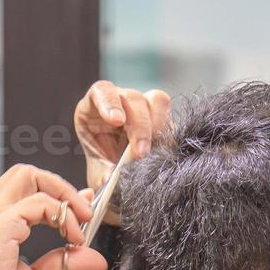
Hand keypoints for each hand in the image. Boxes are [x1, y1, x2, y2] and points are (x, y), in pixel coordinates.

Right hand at [0, 164, 108, 269]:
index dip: (59, 195)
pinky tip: (71, 239)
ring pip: (29, 176)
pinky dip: (61, 215)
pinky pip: (38, 202)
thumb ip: (63, 264)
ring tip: (80, 222)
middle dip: (61, 186)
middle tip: (83, 214)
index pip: (26, 190)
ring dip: (63, 194)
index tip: (83, 211)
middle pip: (26, 174)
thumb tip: (94, 258)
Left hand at [75, 81, 170, 219]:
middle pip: (134, 98)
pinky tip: (167, 153)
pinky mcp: (165, 118)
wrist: (122, 175)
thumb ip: (101, 174)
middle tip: (140, 153)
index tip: (116, 121)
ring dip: (159, 126)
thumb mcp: (97, 171)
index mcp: (96, 105)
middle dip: (140, 126)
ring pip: (157, 101)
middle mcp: (122, 101)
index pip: (102, 91)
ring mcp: (146, 106)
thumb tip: (110, 179)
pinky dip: (171, 136)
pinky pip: (173, 120)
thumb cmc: (104, 166)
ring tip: (156, 152)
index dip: (109, 102)